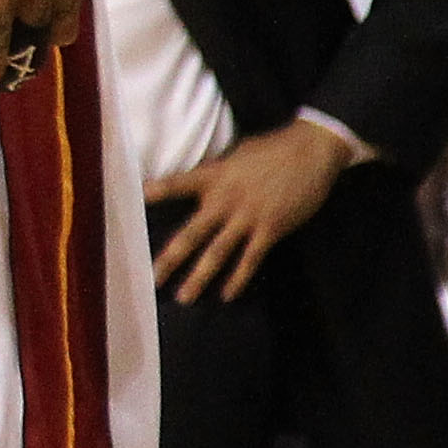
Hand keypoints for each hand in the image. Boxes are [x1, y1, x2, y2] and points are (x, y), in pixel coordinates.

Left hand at [150, 120, 360, 301]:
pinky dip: (238, 278)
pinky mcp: (271, 229)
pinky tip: (226, 295)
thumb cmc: (271, 150)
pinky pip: (250, 259)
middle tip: (152, 279)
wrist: (310, 152)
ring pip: (217, 253)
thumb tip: (201, 181)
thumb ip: (215, 172)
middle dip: (170, 258)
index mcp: (213, 176)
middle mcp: (224, 199)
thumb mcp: (234, 156)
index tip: (137, 201)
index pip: (177, 184)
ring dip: (199, 277)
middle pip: (192, 233)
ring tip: (184, 297)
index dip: (157, 192)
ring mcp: (247, 217)